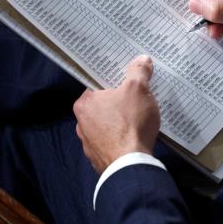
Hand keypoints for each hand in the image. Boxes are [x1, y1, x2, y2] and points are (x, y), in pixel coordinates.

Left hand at [73, 55, 159, 172]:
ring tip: (138, 121)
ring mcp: (88, 144)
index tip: (127, 81)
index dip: (114, 82)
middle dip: (118, 103)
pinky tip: (134, 139)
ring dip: (119, 124)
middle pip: (102, 106)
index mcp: (84, 103)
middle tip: (136, 99)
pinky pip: (111, 144)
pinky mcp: (98, 159)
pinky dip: (120, 141)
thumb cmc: (130, 122)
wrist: (131, 165)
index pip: (98, 86)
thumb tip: (142, 58)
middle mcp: (81, 123)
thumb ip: (139, 72)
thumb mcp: (138, 89)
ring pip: (106, 126)